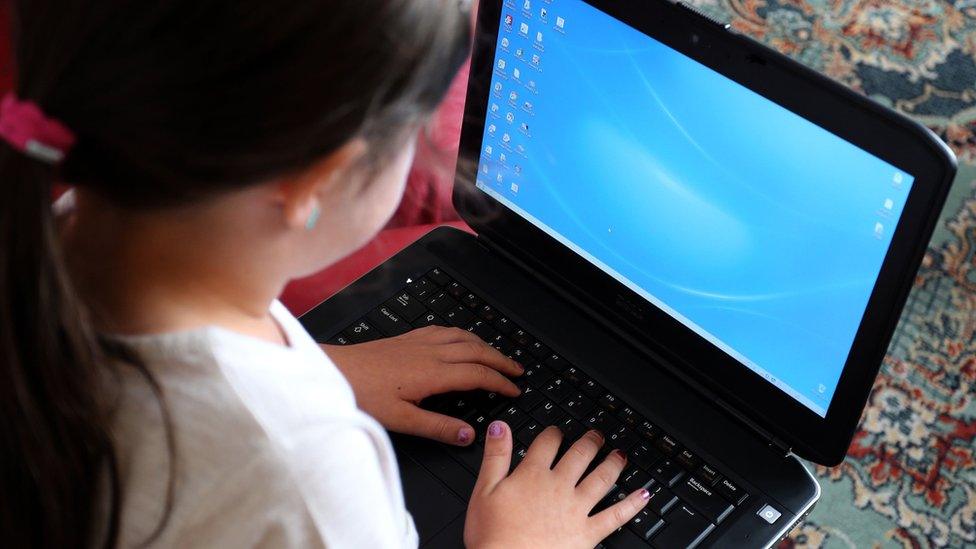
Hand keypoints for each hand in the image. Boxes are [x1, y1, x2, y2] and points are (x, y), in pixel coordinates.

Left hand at [323, 326, 522, 444]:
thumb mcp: (401, 420)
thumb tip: (468, 435)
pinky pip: (445, 330)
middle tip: (518, 370)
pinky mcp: (407, 338)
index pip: (478, 374)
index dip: (500, 382)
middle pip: (477, 350)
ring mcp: (418, 342)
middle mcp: (430, 352)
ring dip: (485, 344)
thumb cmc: (362, 394)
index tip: (514, 389)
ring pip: (463, 337)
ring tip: (497, 355)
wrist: (334, 370)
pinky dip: (462, 334)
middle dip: (501, 360)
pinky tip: (461, 338)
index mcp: (432, 373)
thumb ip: (437, 427)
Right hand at [464, 423, 649, 548]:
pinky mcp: (588, 533)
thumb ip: (495, 456)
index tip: (557, 431)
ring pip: (601, 478)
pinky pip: (616, 516)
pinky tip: (644, 495)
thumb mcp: (484, 490)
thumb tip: (500, 427)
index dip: (554, 432)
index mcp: (533, 475)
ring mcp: (576, 509)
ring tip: (620, 455)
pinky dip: (632, 504)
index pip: (548, 443)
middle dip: (590, 441)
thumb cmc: (493, 535)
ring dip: (613, 464)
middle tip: (598, 435)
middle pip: (580, 455)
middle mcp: (559, 487)